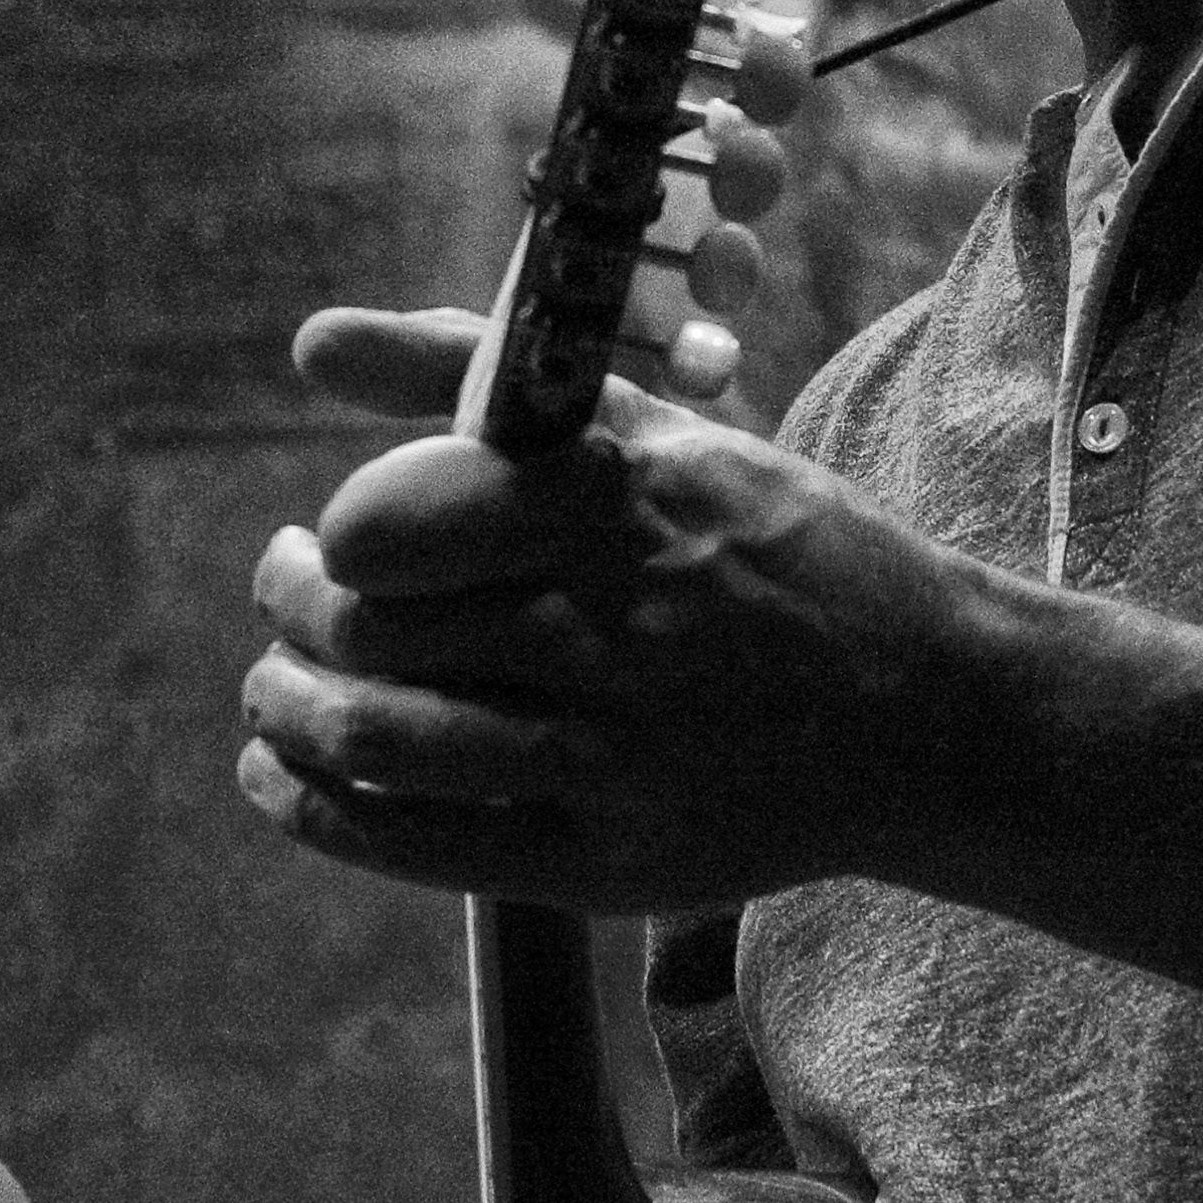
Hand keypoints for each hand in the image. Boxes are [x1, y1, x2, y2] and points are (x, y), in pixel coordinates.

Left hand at [238, 305, 977, 910]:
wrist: (925, 712)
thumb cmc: (773, 550)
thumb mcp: (659, 433)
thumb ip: (480, 376)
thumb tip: (311, 341)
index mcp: (622, 506)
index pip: (394, 525)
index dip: (343, 532)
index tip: (342, 531)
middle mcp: (614, 631)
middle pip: (371, 630)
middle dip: (292, 608)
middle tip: (286, 587)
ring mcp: (613, 758)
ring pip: (377, 737)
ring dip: (288, 709)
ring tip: (277, 682)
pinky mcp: (609, 861)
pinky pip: (419, 843)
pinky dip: (317, 810)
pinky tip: (280, 772)